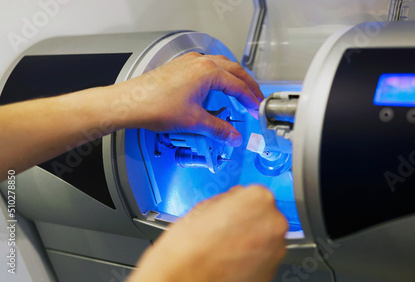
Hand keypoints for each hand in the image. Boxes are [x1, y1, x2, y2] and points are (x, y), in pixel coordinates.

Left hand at [114, 52, 263, 146]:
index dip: (250, 99)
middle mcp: (200, 62)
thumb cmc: (155, 106)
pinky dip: (218, 76)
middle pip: (234, 71)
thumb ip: (219, 129)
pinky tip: (216, 86)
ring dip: (233, 78)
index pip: (238, 86)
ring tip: (240, 92)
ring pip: (221, 66)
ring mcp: (189, 62)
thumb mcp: (194, 121)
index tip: (256, 109)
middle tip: (256, 98)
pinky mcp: (180, 67)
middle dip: (247, 85)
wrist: (129, 102)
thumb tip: (233, 136)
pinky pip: (207, 67)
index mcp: (208, 72)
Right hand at [128, 185, 288, 281]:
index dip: (242, 204)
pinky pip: (266, 255)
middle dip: (250, 221)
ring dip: (253, 238)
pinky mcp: (272, 268)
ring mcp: (275, 246)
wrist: (184, 278)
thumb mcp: (204, 207)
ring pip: (267, 236)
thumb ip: (228, 198)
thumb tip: (235, 197)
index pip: (258, 194)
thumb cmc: (189, 246)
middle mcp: (272, 221)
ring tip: (229, 246)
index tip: (234, 211)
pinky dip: (254, 256)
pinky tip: (233, 258)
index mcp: (257, 199)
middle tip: (229, 229)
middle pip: (266, 214)